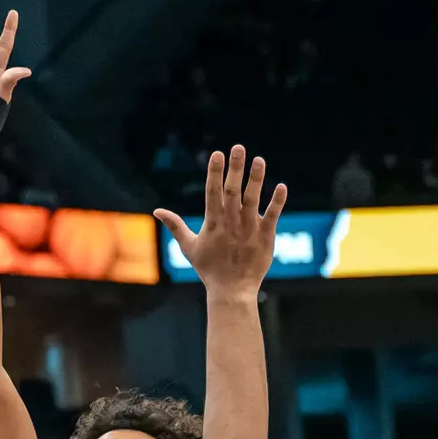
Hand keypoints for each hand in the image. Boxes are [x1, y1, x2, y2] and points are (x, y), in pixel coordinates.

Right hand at [155, 149, 286, 297]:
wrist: (231, 291)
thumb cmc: (209, 269)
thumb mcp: (189, 247)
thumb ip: (175, 225)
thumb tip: (157, 211)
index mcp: (213, 223)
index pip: (213, 191)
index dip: (215, 171)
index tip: (218, 153)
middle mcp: (231, 222)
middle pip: (232, 190)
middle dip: (235, 168)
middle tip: (238, 147)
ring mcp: (249, 229)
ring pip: (253, 199)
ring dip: (256, 179)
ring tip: (259, 159)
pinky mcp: (265, 236)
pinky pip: (272, 216)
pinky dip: (277, 202)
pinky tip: (281, 186)